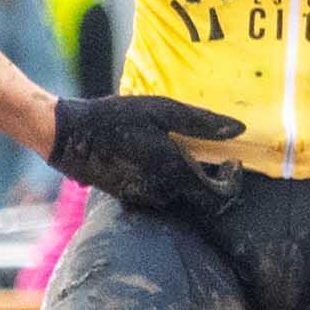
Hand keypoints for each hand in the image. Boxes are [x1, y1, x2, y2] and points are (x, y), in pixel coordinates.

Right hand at [47, 93, 242, 217]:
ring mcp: (145, 198)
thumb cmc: (117, 119)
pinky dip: (166, 178)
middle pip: (200, 196)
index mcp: (175, 172)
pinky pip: (160, 193)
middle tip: (206, 152)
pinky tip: (155, 154)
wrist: (70, 137)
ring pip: (180, 195)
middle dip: (209, 176)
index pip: (219, 195)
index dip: (231, 181)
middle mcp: (163, 193)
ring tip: (178, 147)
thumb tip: (239, 130)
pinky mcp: (131, 198)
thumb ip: (202, 123)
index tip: (230, 161)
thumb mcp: (161, 111)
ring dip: (186, 176)